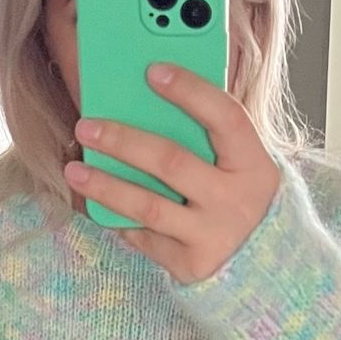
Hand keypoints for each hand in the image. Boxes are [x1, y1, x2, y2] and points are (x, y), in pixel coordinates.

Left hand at [64, 61, 282, 284]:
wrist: (265, 268)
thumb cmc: (240, 202)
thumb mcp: (241, 168)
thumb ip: (209, 140)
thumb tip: (149, 102)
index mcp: (254, 165)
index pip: (225, 118)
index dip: (191, 91)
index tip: (153, 71)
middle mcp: (236, 201)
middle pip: (172, 161)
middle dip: (123, 141)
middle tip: (86, 126)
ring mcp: (213, 236)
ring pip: (148, 205)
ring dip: (105, 185)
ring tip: (75, 170)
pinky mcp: (190, 264)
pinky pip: (144, 237)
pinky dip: (118, 218)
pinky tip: (96, 203)